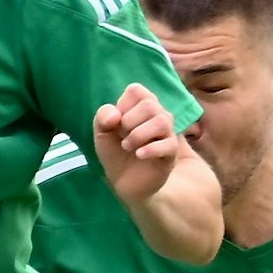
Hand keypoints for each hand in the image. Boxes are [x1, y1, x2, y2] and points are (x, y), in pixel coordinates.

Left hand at [94, 83, 183, 203]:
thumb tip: (116, 115)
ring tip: (128, 147)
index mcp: (142, 106)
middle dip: (129, 122)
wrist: (123, 182)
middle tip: (122, 137)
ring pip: (162, 121)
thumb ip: (103, 116)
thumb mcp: (101, 133)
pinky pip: (169, 144)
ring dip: (138, 135)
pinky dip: (150, 149)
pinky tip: (139, 155)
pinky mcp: (171, 153)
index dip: (122, 105)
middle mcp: (158, 116)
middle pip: (149, 105)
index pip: (136, 90)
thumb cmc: (115, 153)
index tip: (117, 123)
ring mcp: (167, 134)